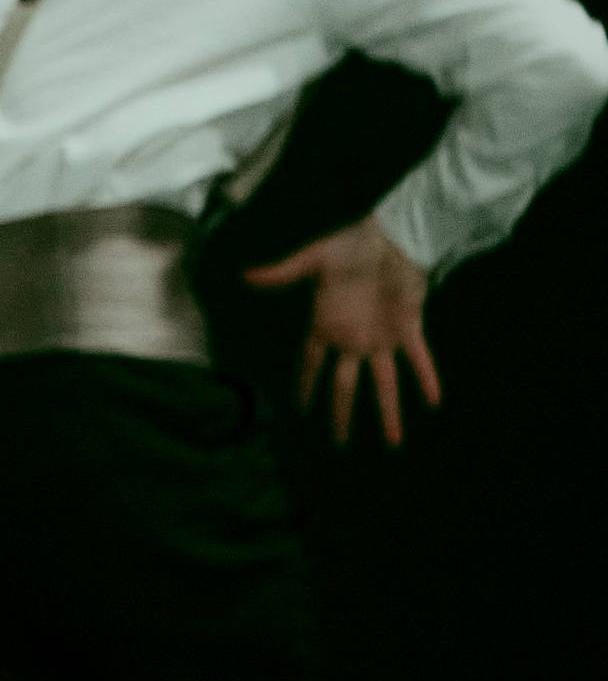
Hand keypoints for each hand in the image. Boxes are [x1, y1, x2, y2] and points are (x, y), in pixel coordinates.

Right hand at [244, 215, 440, 446]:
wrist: (393, 235)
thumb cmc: (352, 244)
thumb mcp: (315, 258)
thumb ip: (283, 271)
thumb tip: (246, 276)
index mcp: (326, 325)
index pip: (312, 365)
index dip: (306, 388)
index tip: (300, 412)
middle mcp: (352, 339)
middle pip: (345, 386)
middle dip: (342, 416)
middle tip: (340, 444)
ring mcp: (382, 337)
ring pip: (385, 383)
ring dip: (389, 412)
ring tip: (394, 442)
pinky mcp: (408, 328)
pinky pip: (419, 359)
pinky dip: (427, 378)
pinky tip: (434, 402)